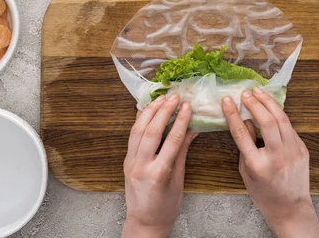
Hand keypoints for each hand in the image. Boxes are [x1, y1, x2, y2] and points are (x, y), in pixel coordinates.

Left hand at [122, 94, 196, 237]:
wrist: (145, 222)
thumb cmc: (166, 206)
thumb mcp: (179, 179)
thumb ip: (182, 152)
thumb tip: (192, 129)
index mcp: (158, 173)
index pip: (172, 141)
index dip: (181, 121)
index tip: (187, 106)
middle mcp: (141, 166)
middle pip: (152, 131)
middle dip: (164, 110)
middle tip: (175, 96)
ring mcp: (130, 162)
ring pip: (138, 130)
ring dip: (150, 111)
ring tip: (162, 98)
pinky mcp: (126, 160)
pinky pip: (132, 135)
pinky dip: (139, 120)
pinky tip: (146, 109)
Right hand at [222, 88, 318, 237]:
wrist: (290, 207)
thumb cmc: (264, 193)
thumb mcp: (245, 172)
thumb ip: (244, 146)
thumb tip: (244, 120)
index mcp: (258, 165)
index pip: (242, 133)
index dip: (233, 114)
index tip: (227, 100)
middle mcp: (277, 157)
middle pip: (266, 121)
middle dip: (255, 103)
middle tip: (245, 93)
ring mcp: (293, 152)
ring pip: (282, 119)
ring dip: (269, 103)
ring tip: (258, 92)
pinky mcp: (302, 149)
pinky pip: (289, 127)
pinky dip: (279, 115)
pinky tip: (271, 107)